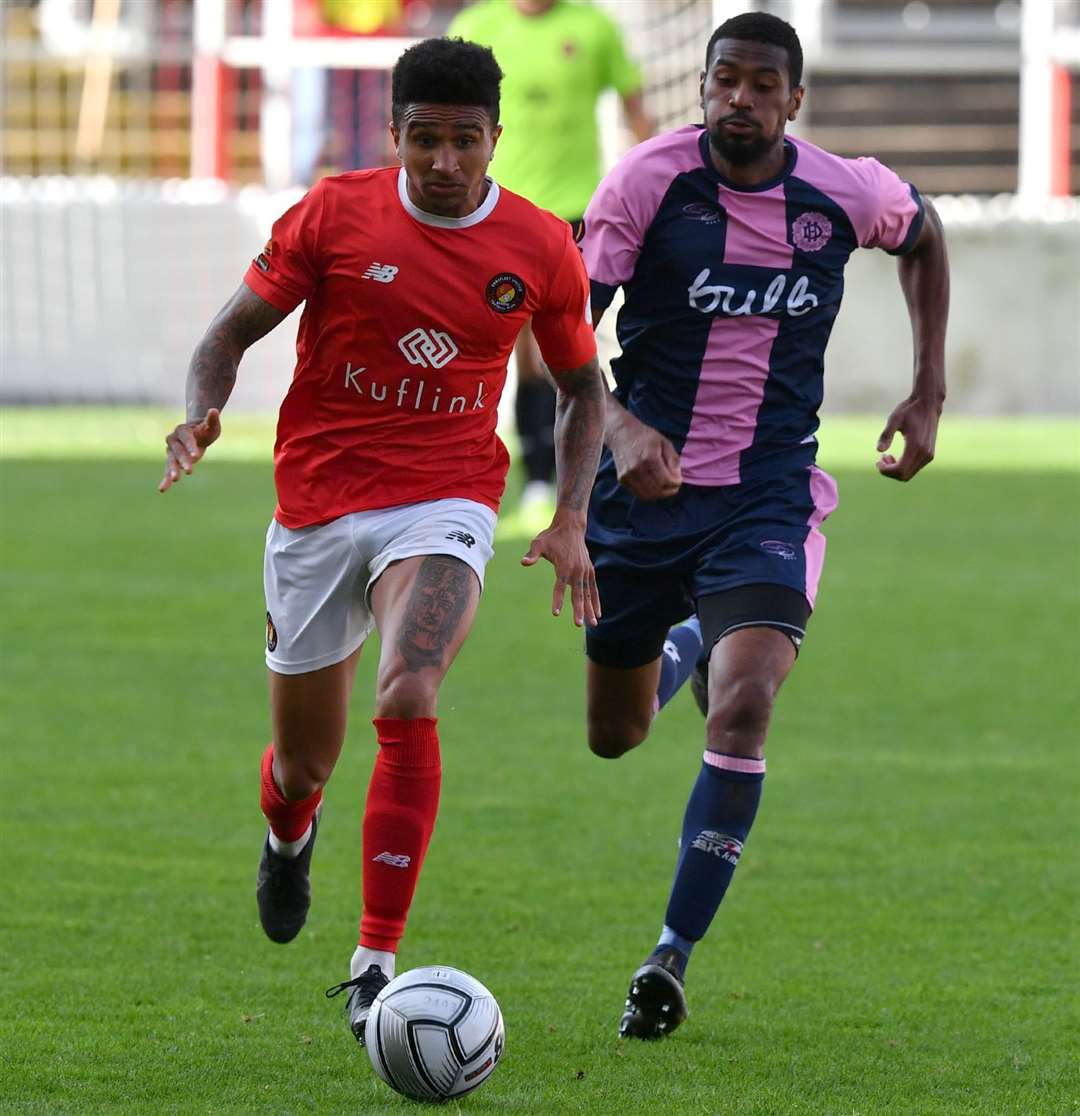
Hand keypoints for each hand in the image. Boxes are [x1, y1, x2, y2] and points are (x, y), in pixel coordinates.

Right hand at [159, 408, 221, 491]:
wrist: (196, 433)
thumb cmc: (205, 430)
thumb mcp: (211, 425)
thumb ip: (212, 419)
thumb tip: (214, 410)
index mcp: (182, 430)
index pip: (186, 438)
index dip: (190, 446)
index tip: (196, 455)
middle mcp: (173, 440)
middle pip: (177, 451)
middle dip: (183, 461)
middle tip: (190, 471)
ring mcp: (171, 451)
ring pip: (171, 461)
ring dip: (172, 470)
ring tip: (175, 480)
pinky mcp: (172, 461)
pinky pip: (167, 471)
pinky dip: (165, 480)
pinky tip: (162, 489)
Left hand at [520, 513, 600, 627]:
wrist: (570, 526)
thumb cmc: (551, 536)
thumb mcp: (538, 543)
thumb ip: (532, 554)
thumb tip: (523, 562)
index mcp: (564, 566)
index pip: (560, 586)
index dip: (557, 599)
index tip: (555, 613)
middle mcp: (577, 570)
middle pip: (577, 594)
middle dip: (578, 610)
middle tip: (578, 624)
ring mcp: (585, 571)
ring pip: (588, 594)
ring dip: (590, 610)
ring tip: (593, 624)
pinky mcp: (590, 571)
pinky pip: (594, 588)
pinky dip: (596, 601)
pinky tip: (598, 613)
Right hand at [609, 411, 681, 500]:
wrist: (621, 433)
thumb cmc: (645, 436)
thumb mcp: (664, 443)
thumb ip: (673, 460)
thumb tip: (677, 477)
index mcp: (650, 458)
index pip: (666, 480)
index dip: (675, 483)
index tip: (678, 480)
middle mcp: (637, 468)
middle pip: (657, 490)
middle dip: (669, 491)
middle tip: (674, 487)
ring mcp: (628, 475)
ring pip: (648, 495)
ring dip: (659, 494)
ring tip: (665, 489)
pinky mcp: (622, 479)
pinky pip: (638, 494)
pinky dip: (648, 494)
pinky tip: (653, 488)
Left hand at [876, 396, 940, 481]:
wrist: (928, 404)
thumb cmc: (909, 410)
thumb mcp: (894, 419)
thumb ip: (886, 435)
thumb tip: (879, 450)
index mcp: (915, 447)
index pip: (900, 471)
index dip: (886, 471)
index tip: (878, 460)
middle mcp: (925, 454)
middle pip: (904, 476)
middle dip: (889, 471)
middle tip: (881, 458)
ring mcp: (929, 455)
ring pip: (909, 474)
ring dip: (895, 470)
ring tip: (886, 456)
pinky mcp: (929, 455)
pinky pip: (914, 469)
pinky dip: (903, 467)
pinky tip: (895, 457)